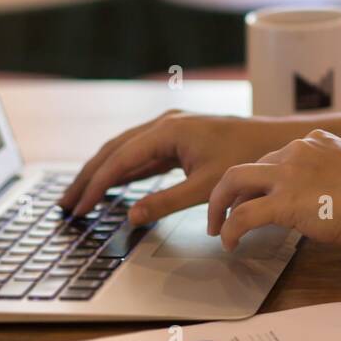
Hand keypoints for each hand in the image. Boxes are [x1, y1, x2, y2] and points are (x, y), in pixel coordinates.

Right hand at [58, 109, 284, 221]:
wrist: (275, 141)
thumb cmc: (245, 158)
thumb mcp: (205, 186)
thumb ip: (165, 202)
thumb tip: (131, 217)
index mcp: (168, 130)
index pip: (120, 159)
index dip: (97, 185)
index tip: (79, 207)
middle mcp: (165, 123)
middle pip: (114, 150)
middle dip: (88, 178)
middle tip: (66, 205)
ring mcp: (170, 128)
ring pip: (125, 150)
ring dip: (102, 173)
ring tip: (80, 197)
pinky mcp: (178, 138)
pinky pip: (141, 154)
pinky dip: (123, 170)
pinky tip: (111, 187)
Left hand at [207, 128, 340, 251]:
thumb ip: (332, 178)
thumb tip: (326, 202)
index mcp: (316, 141)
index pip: (276, 156)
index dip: (263, 178)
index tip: (258, 195)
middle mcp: (297, 151)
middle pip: (250, 165)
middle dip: (232, 188)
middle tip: (224, 209)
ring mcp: (288, 173)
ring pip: (234, 180)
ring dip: (219, 203)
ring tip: (216, 225)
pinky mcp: (284, 201)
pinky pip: (244, 215)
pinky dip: (231, 229)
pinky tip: (230, 243)